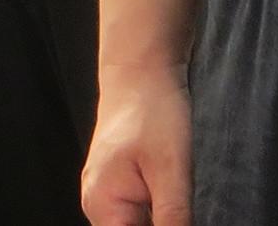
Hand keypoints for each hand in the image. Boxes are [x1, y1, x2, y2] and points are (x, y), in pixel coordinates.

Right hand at [82, 63, 193, 224]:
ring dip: (162, 218)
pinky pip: (139, 210)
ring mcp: (106, 192)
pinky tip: (173, 189)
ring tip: (175, 189)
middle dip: (164, 225)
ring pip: (137, 224)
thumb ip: (174, 219)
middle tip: (180, 198)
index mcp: (103, 207)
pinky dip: (159, 208)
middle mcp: (97, 204)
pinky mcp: (118, 182)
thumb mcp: (172, 170)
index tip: (179, 218)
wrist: (142, 67)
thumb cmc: (152, 109)